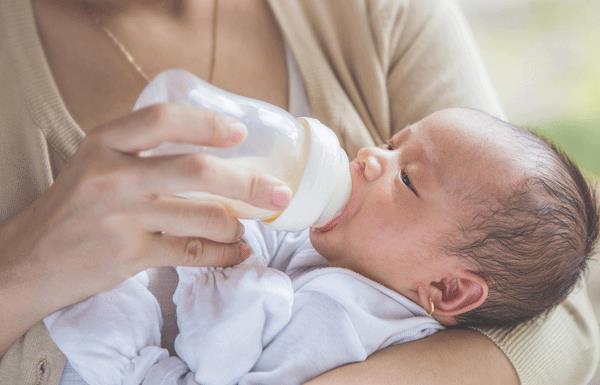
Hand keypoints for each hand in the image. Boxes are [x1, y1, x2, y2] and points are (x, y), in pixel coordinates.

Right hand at [0, 103, 291, 346]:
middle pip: (197, 171)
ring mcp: (121, 218)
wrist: (28, 260)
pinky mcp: (129, 256)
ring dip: (237, 224)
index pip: (164, 119)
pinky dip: (224, 254)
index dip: (208, 124)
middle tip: (278, 193)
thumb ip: (143, 152)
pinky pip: (194, 252)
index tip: (240, 133)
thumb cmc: (74, 206)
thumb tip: (214, 150)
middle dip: (249, 183)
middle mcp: (113, 176)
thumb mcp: (97, 162)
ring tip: (246, 226)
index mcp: (105, 143)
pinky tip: (237, 252)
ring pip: (203, 217)